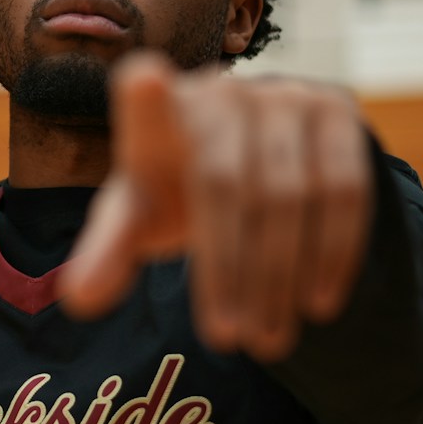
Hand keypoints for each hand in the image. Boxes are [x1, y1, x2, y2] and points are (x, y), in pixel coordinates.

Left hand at [59, 53, 373, 361]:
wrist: (253, 154)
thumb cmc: (178, 189)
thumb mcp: (139, 218)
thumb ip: (108, 252)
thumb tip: (77, 299)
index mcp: (159, 111)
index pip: (146, 99)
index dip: (147, 96)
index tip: (144, 82)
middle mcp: (224, 92)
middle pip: (228, 186)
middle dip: (230, 271)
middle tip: (227, 341)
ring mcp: (286, 95)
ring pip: (292, 194)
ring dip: (281, 277)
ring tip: (268, 341)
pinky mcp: (336, 110)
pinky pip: (345, 189)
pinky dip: (333, 253)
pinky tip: (318, 304)